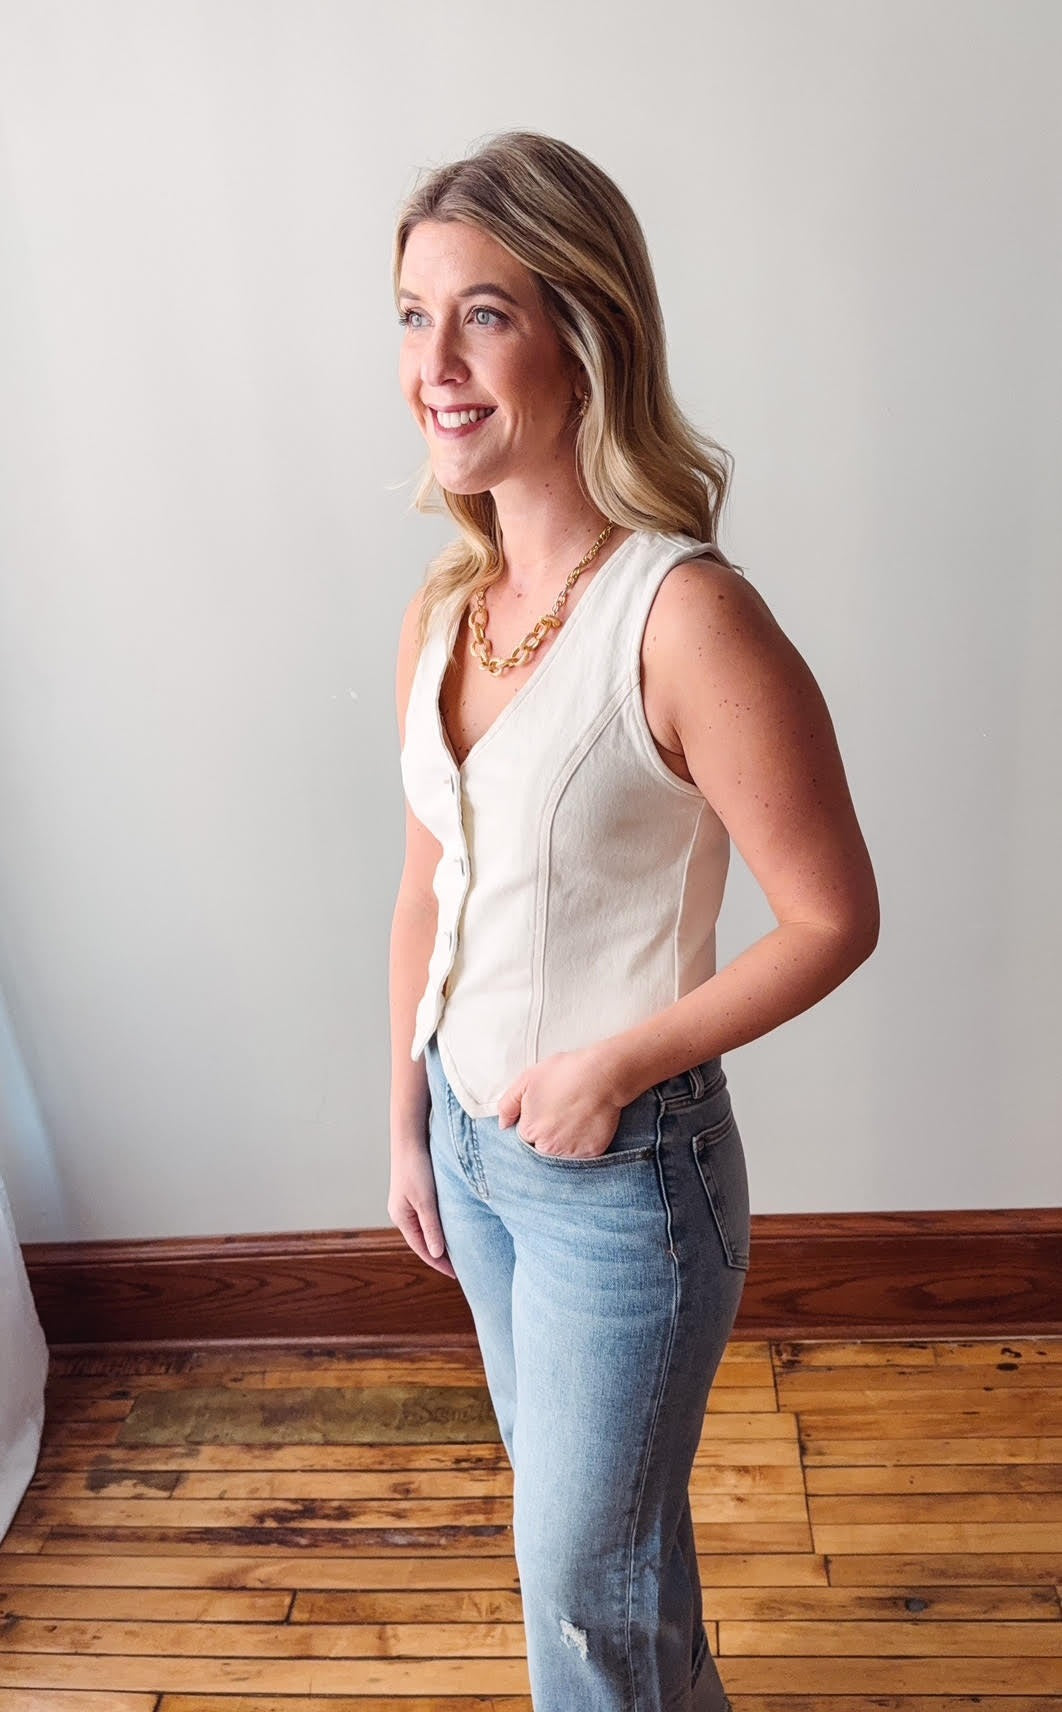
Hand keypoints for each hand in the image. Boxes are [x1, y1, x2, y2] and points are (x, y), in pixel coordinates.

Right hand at [388, 1140, 457, 1278]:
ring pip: (426, 1230)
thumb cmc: (417, 1168)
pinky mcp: (415, 1195)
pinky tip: (452, 1228)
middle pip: (424, 1242)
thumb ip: (431, 1227)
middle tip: (461, 1268)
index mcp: (402, 1218)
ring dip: (441, 1242)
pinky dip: (440, 1227)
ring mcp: (407, 1205)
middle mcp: (402, 1214)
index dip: (440, 1263)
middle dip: (441, 1256)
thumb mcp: (426, 1200)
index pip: (423, 1249)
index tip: (458, 1275)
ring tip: (459, 1253)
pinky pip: (429, 1218)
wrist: (410, 1139)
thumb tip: (437, 1254)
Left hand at [496, 1047, 624, 1158]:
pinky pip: (583, 1154)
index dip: (536, 1121)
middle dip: (549, 1133)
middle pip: (543, 1147)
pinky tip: (587, 1124)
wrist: (601, 1075)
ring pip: (562, 1152)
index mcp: (529, 1131)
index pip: (526, 1136)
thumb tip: (503, 1124)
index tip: (547, 1110)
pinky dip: (584, 1142)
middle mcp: (547, 1147)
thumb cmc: (565, 1073)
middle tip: (563, 1112)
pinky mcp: (591, 1153)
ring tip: (575, 1116)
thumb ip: (508, 1105)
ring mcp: (570, 1152)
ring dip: (566, 1140)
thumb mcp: (527, 1079)